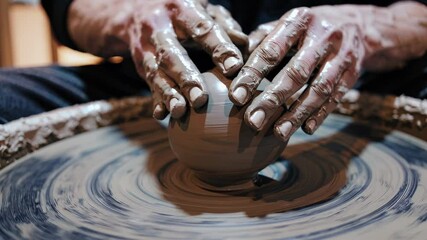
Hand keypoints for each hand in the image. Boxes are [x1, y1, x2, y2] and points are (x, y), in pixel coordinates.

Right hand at [68, 0, 245, 119]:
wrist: (135, 10)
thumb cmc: (183, 13)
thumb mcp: (202, 10)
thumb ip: (223, 25)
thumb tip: (244, 46)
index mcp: (181, 9)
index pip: (202, 29)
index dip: (218, 48)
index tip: (234, 67)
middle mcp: (159, 27)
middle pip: (172, 54)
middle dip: (186, 78)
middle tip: (201, 99)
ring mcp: (145, 48)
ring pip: (155, 72)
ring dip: (168, 93)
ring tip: (179, 111)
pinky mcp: (140, 64)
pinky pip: (147, 83)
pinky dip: (155, 100)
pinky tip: (162, 114)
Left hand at [228, 3, 426, 141]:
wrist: (359, 24)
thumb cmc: (309, 28)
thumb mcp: (286, 24)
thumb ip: (261, 41)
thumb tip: (233, 63)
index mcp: (299, 21)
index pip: (271, 50)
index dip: (253, 75)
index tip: (236, 97)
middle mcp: (322, 36)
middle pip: (296, 73)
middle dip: (272, 100)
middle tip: (253, 121)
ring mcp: (341, 55)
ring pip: (318, 89)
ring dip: (297, 113)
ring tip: (278, 132)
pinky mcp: (353, 73)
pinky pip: (336, 97)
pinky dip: (320, 114)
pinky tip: (306, 129)